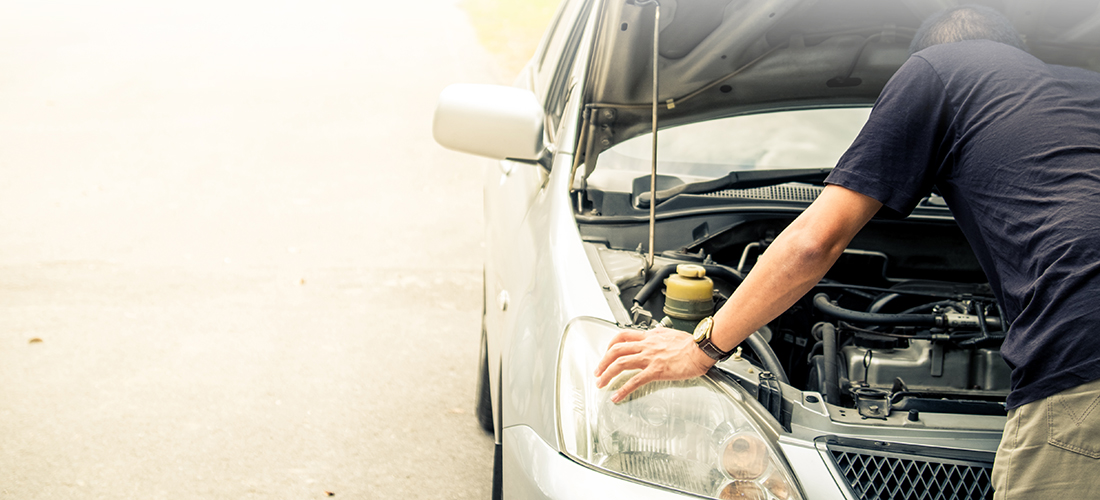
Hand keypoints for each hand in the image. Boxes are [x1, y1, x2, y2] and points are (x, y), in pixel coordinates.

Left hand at [594, 326, 715, 402]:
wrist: (701, 348)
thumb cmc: (691, 343)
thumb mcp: (670, 333)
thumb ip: (659, 335)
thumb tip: (655, 335)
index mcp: (649, 337)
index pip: (623, 336)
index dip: (611, 345)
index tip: (607, 352)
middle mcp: (646, 345)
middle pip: (616, 350)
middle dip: (603, 361)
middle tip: (598, 371)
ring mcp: (650, 358)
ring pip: (621, 363)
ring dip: (607, 374)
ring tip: (601, 384)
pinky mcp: (656, 370)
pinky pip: (635, 381)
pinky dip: (623, 389)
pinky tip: (617, 397)